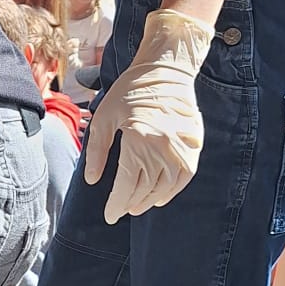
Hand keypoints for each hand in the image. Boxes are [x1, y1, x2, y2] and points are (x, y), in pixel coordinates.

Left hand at [84, 8, 213, 223]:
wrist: (166, 70)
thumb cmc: (130, 91)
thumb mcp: (104, 117)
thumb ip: (96, 151)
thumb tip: (91, 181)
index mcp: (138, 140)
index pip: (126, 184)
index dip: (116, 203)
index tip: (110, 216)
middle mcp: (162, 147)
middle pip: (145, 188)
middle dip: (130, 203)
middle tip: (120, 212)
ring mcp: (180, 147)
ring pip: (165, 186)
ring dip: (150, 200)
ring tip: (136, 206)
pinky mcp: (193, 145)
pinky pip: (183, 177)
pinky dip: (171, 190)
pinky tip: (160, 198)